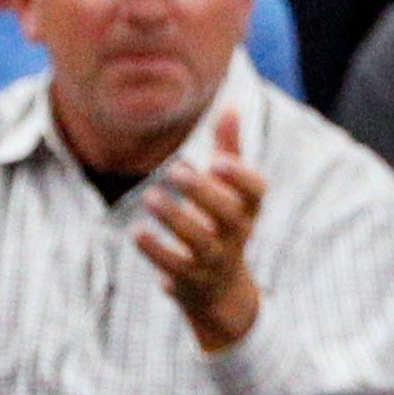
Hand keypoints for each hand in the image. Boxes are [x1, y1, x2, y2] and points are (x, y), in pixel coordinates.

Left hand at [133, 107, 262, 351]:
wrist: (220, 289)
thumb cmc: (222, 223)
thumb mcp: (228, 189)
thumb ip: (228, 149)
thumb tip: (229, 106)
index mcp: (248, 208)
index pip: (256, 192)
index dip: (241, 178)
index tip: (218, 161)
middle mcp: (237, 234)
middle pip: (228, 214)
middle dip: (202, 192)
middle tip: (174, 170)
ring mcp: (216, 258)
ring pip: (200, 240)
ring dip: (175, 217)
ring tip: (150, 196)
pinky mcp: (190, 279)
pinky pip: (175, 266)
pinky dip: (156, 249)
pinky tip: (137, 231)